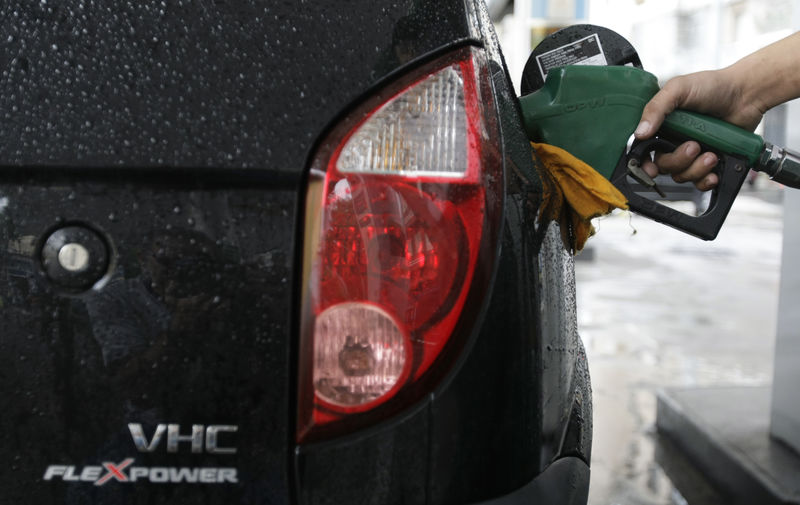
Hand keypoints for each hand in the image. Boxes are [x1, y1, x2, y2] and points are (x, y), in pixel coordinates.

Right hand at [634, 68, 765, 190]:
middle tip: (693, 146)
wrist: (747, 94)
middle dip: (678, 161)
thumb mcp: (678, 89)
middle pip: (664, 166)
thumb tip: (640, 133)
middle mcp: (674, 141)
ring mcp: (693, 153)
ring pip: (681, 175)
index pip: (645, 150)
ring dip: (696, 169)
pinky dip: (705, 181)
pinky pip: (700, 182)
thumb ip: (656, 108)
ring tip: (711, 154)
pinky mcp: (710, 162)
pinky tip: (714, 172)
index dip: (643, 164)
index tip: (650, 169)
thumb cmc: (714, 86)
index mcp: (663, 126)